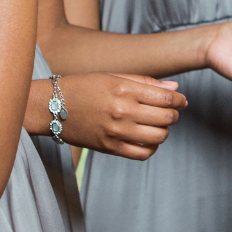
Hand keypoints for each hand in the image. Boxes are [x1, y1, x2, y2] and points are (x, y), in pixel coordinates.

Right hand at [38, 73, 185, 159]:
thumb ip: (146, 82)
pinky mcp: (110, 148)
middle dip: (174, 114)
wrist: (50, 106)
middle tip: (170, 111)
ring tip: (158, 125)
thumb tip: (175, 90)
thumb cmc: (83, 87)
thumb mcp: (113, 77)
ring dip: (165, 131)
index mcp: (124, 89)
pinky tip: (148, 139)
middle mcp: (122, 111)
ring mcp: (116, 132)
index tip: (180, 100)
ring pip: (159, 137)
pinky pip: (143, 154)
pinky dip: (152, 148)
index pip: (166, 98)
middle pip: (166, 118)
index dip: (179, 100)